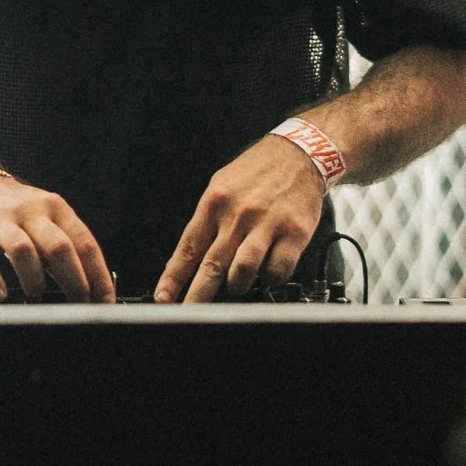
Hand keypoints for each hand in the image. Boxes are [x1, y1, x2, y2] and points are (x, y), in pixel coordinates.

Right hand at [0, 174, 113, 302]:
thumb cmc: (14, 213)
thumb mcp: (45, 221)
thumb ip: (64, 248)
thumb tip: (90, 289)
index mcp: (55, 209)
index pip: (84, 242)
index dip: (98, 275)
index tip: (104, 300)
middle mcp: (30, 211)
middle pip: (59, 246)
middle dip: (74, 279)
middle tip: (78, 303)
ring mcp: (0, 220)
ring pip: (23, 249)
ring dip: (34, 278)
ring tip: (36, 293)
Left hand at [156, 135, 327, 302]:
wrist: (300, 152)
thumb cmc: (258, 171)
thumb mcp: (221, 186)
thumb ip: (208, 221)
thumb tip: (191, 258)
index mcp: (215, 203)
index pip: (188, 248)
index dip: (174, 278)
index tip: (164, 298)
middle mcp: (238, 215)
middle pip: (212, 266)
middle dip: (197, 296)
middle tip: (190, 313)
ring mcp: (267, 224)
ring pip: (243, 271)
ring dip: (236, 286)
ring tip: (235, 286)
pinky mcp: (294, 233)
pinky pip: (277, 270)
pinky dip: (269, 278)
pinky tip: (267, 271)